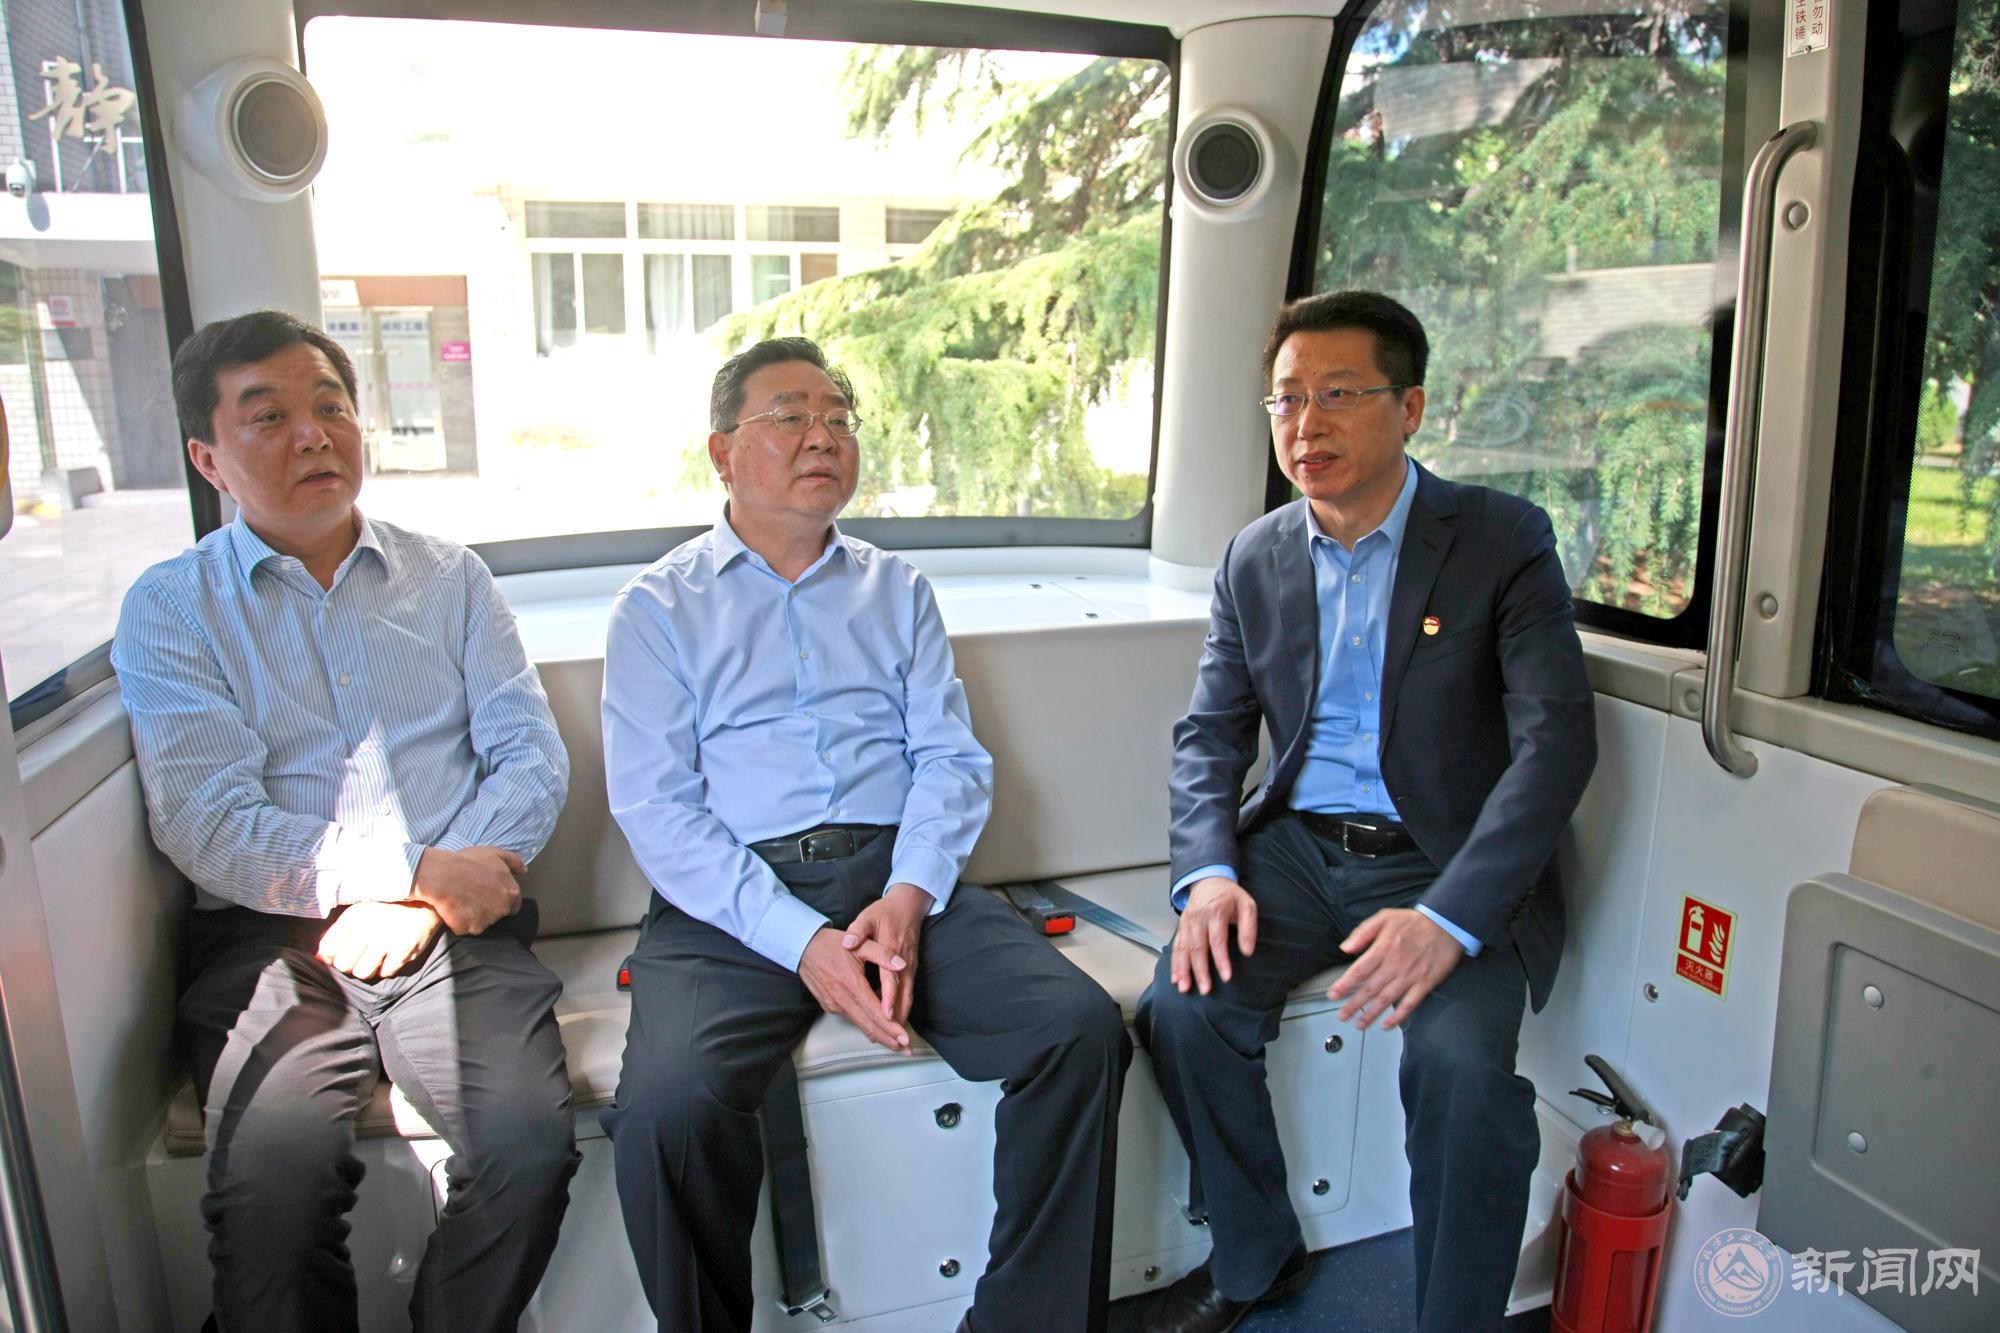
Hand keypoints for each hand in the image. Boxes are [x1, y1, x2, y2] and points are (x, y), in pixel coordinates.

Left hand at [317, 901, 441, 979]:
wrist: (425, 900)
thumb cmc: (388, 907)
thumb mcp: (360, 912)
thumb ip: (338, 933)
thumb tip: (319, 958)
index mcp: (352, 917)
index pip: (328, 949)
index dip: (333, 956)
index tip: (342, 952)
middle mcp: (366, 930)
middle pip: (343, 965)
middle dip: (350, 964)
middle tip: (361, 956)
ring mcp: (385, 941)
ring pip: (362, 973)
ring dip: (368, 968)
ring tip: (375, 958)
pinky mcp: (403, 950)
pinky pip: (385, 972)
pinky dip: (387, 967)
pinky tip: (391, 955)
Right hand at [411, 845, 523, 935]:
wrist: (442, 875)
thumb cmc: (468, 862)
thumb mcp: (495, 853)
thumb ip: (514, 862)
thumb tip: (524, 871)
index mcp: (511, 893)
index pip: (514, 904)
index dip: (502, 899)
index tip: (489, 892)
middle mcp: (502, 910)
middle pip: (499, 914)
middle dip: (490, 907)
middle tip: (474, 895)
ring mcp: (486, 921)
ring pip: (483, 922)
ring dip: (476, 914)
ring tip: (463, 899)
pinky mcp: (468, 929)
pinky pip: (466, 928)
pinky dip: (461, 921)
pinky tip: (454, 908)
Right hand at [800, 927, 910, 1052]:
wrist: (803, 948)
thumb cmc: (832, 945)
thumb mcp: (861, 944)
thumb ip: (883, 954)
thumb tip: (902, 965)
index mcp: (852, 984)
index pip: (876, 1013)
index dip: (892, 1028)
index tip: (905, 1039)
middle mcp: (842, 999)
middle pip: (869, 1027)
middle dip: (889, 1041)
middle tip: (906, 1050)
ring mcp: (834, 1005)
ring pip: (860, 1026)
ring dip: (879, 1036)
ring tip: (895, 1044)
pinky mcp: (829, 1006)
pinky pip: (852, 1019)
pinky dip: (866, 1025)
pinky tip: (877, 1029)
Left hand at [842, 882, 931, 1026]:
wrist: (908, 906)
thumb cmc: (886, 912)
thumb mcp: (868, 917)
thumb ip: (858, 930)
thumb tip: (848, 941)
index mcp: (892, 951)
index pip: (890, 979)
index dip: (888, 999)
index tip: (885, 1016)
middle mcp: (904, 964)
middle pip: (903, 997)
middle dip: (898, 1020)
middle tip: (893, 1040)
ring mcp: (909, 968)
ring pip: (907, 999)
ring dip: (901, 1019)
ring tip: (893, 1039)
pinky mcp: (910, 971)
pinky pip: (907, 995)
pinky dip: (901, 1010)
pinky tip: (893, 1022)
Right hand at [1172, 875, 1257, 995]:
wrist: (1208, 879)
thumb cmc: (1229, 895)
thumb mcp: (1247, 905)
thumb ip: (1249, 927)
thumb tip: (1248, 951)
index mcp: (1215, 912)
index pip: (1217, 940)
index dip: (1221, 960)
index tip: (1226, 976)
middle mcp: (1197, 918)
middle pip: (1197, 948)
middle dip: (1200, 971)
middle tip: (1205, 989)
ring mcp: (1186, 922)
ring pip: (1183, 949)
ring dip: (1183, 970)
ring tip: (1185, 988)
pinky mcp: (1181, 927)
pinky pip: (1176, 946)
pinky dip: (1175, 963)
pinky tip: (1176, 977)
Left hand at [1328, 908, 1464, 1029]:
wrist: (1446, 924)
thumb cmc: (1414, 921)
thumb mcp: (1384, 917)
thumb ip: (1362, 932)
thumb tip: (1346, 948)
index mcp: (1383, 949)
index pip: (1358, 971)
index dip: (1344, 985)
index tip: (1333, 995)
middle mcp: (1394, 965)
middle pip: (1370, 989)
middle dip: (1353, 1005)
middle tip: (1342, 1015)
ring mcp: (1410, 976)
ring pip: (1386, 1000)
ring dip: (1371, 1014)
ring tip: (1359, 1024)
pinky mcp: (1425, 984)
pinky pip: (1409, 1004)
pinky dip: (1398, 1017)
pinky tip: (1387, 1025)